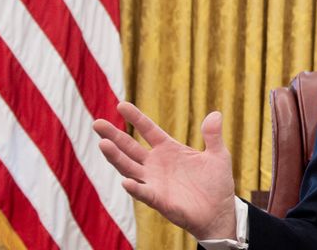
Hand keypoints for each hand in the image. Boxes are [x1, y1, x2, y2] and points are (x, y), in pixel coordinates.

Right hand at [92, 102, 238, 239]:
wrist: (219, 211)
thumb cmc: (216, 183)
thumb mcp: (218, 155)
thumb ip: (213, 136)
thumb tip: (216, 114)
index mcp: (168, 149)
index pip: (148, 130)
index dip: (136, 118)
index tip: (121, 104)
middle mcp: (156, 164)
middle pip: (129, 147)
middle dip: (113, 136)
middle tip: (97, 123)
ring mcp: (154, 182)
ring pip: (129, 167)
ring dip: (116, 157)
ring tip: (103, 144)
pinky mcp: (158, 199)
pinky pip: (143, 193)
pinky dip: (135, 188)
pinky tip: (126, 181)